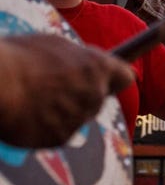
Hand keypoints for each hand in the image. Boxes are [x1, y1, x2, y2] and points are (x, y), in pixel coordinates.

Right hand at [0, 34, 133, 147]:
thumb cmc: (20, 58)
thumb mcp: (56, 46)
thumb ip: (78, 60)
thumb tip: (84, 67)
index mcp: (98, 67)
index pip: (124, 77)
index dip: (116, 78)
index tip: (111, 79)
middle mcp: (95, 94)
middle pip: (98, 98)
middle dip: (83, 95)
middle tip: (57, 87)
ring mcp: (79, 118)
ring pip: (77, 116)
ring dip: (63, 111)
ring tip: (36, 98)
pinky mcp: (60, 138)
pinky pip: (57, 132)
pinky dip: (46, 126)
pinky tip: (29, 115)